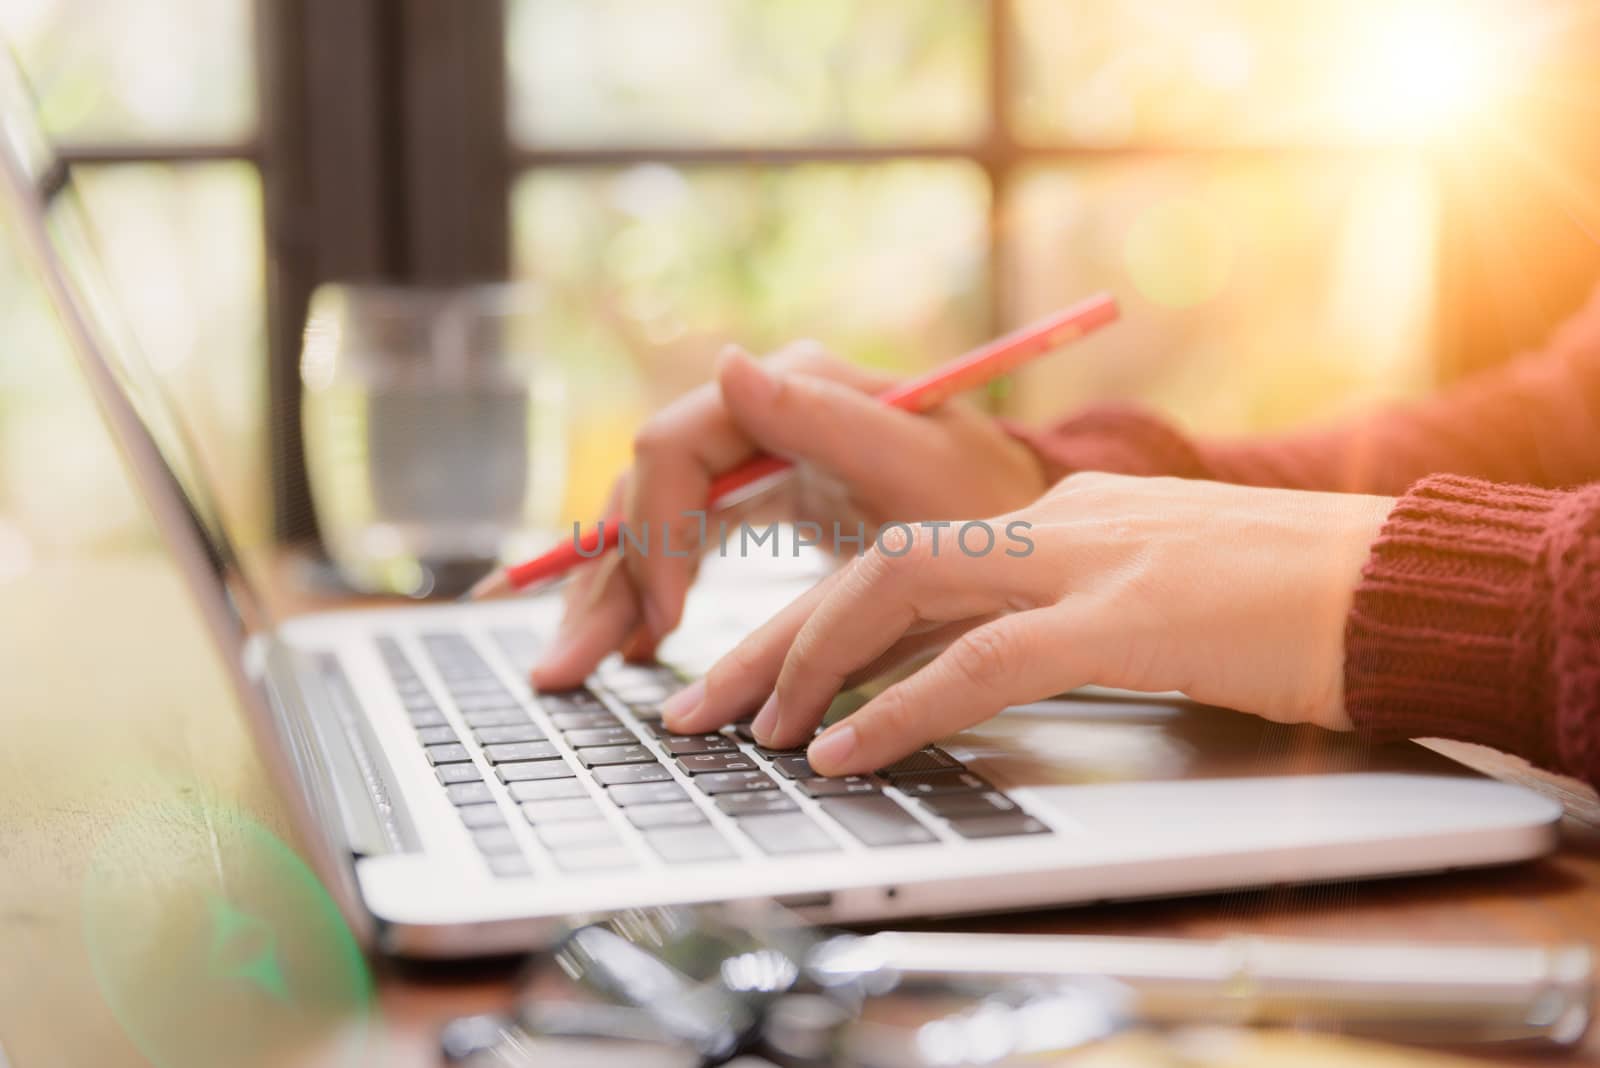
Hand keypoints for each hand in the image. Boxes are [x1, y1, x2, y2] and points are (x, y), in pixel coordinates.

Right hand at [531, 342, 1048, 689]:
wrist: (1024, 517)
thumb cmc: (986, 495)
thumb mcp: (918, 463)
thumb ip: (823, 418)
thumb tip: (728, 363)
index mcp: (788, 390)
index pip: (674, 448)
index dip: (657, 533)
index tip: (670, 619)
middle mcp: (758, 413)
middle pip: (646, 488)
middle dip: (603, 578)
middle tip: (567, 666)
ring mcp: (753, 454)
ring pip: (650, 520)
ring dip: (607, 593)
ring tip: (571, 667)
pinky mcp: (757, 496)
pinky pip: (680, 542)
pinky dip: (648, 594)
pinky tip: (628, 643)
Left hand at [661, 472, 1393, 775]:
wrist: (1401, 582)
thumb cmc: (1291, 600)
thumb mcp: (1158, 587)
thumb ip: (1073, 601)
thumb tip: (993, 650)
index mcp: (1060, 518)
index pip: (905, 554)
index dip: (817, 613)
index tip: (758, 669)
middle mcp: (1056, 524)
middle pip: (876, 564)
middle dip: (776, 636)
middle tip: (702, 704)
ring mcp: (1090, 560)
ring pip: (904, 589)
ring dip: (811, 662)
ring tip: (750, 729)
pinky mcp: (1129, 615)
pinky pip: (982, 662)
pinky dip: (901, 707)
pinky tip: (845, 752)